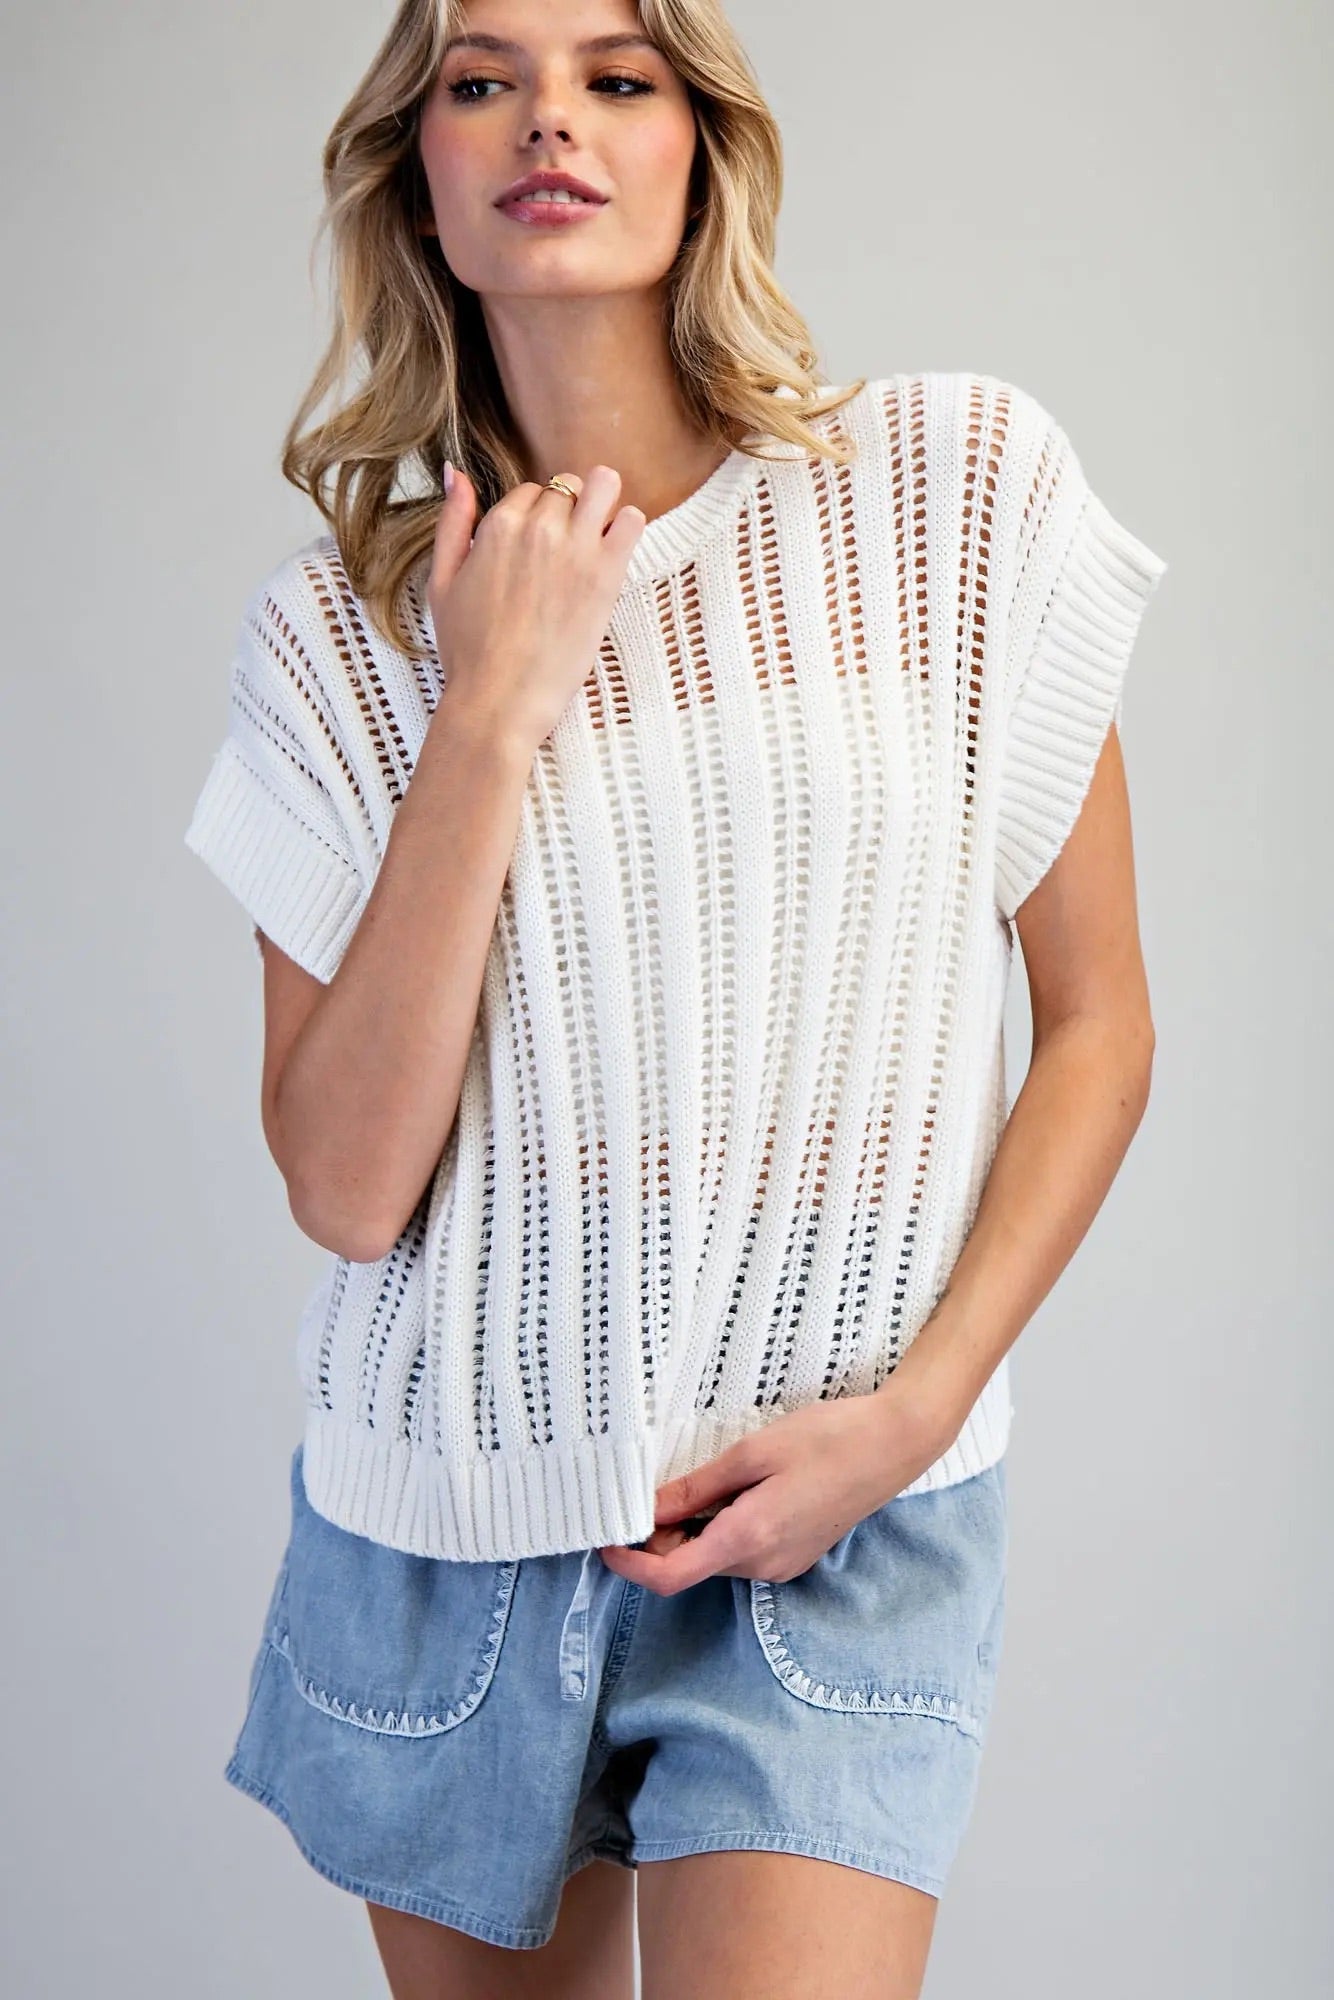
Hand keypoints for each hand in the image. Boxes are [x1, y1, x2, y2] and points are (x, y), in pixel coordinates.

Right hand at [426, 462, 645, 749]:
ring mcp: (575, 548)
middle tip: (565, 553)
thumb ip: (452, 521)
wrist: (499, 699)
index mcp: (498, 525)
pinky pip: (633, 521)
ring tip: (596, 537)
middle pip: (566, 488)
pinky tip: (614, 553)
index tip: (535, 553)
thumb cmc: (468, 649)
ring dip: (603, 503)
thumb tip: (454, 471)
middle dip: (567, 512)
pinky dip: (628, 528)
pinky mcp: (606, 575)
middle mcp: (538, 528)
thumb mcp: (442, 580)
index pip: (531, 491)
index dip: (535, 518)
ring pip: (604, 485)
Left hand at [598, 1385, 948, 1595]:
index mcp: (748, 1539)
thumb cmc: (827, 1439)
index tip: (605, 1538)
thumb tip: (647, 1510)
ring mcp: (783, 1565)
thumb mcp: (751, 1454)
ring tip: (689, 1484)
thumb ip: (696, 1488)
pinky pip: (741, 1552)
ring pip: (714, 1559)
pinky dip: (717, 1531)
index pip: (669, 1576)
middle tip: (641, 1493)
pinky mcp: (795, 1555)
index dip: (629, 1564)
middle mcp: (764, 1565)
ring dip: (688, 1533)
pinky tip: (725, 1493)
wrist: (894, 1444)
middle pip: (689, 1567)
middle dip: (656, 1539)